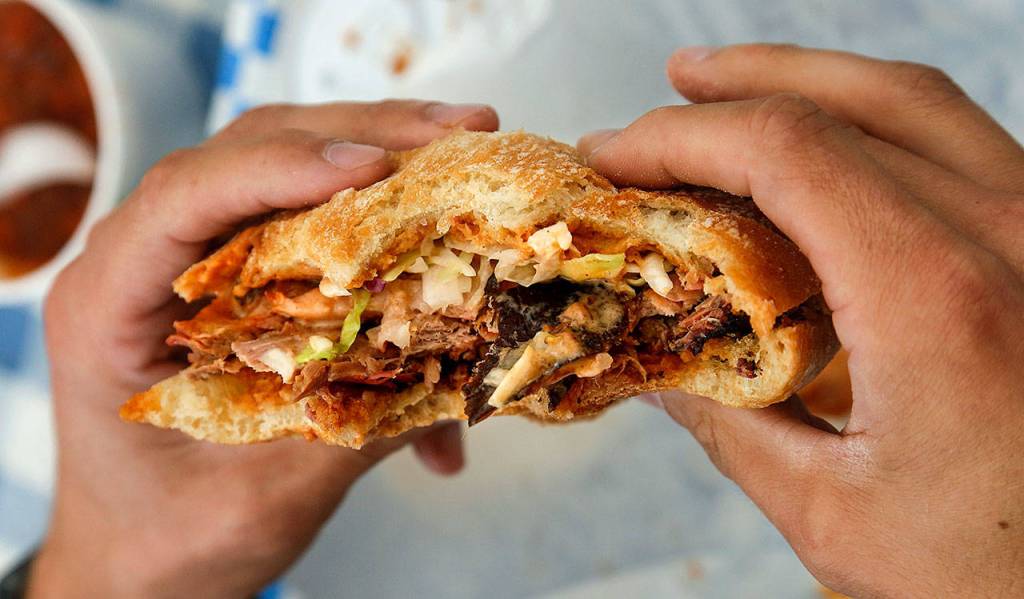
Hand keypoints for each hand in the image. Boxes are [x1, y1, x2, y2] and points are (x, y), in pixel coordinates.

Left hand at [32, 100, 498, 597]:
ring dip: (375, 151)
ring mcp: (192, 262)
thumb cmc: (175, 540)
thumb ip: (356, 427)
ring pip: (281, 168)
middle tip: (459, 131)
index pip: (184, 198)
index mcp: (110, 307)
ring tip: (461, 146)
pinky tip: (435, 223)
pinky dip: (376, 211)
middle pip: (246, 154)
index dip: (278, 170)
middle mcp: (145, 263)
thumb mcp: (263, 498)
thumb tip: (464, 361)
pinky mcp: (237, 275)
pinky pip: (307, 216)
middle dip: (358, 135)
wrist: (145, 564)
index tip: (374, 168)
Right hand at [579, 44, 1023, 596]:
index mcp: (935, 297)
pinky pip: (959, 141)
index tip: (619, 156)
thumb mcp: (836, 516)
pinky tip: (835, 142)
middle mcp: (1005, 235)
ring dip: (813, 79)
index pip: (785, 153)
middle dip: (739, 87)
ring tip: (734, 83)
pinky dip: (878, 119)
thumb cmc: (998, 575)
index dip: (684, 138)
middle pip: (847, 102)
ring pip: (915, 102)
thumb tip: (658, 372)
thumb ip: (731, 429)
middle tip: (670, 88)